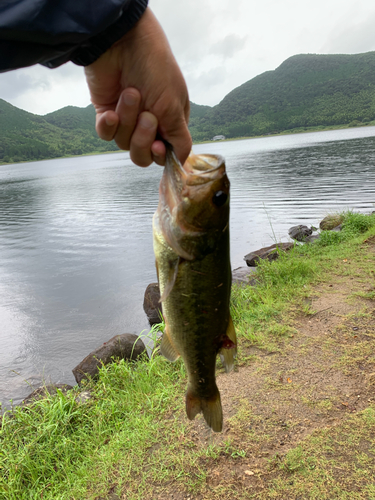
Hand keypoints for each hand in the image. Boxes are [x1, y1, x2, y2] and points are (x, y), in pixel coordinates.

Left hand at [84, 8, 191, 166]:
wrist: (122, 42)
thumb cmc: (155, 69)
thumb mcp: (174, 106)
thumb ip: (180, 139)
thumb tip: (183, 162)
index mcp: (170, 122)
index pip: (165, 154)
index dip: (160, 154)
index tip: (158, 145)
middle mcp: (149, 124)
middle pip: (143, 155)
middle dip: (142, 139)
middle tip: (146, 116)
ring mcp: (127, 119)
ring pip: (124, 143)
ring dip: (128, 120)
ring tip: (130, 94)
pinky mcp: (106, 114)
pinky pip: (106, 135)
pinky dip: (109, 125)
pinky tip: (111, 110)